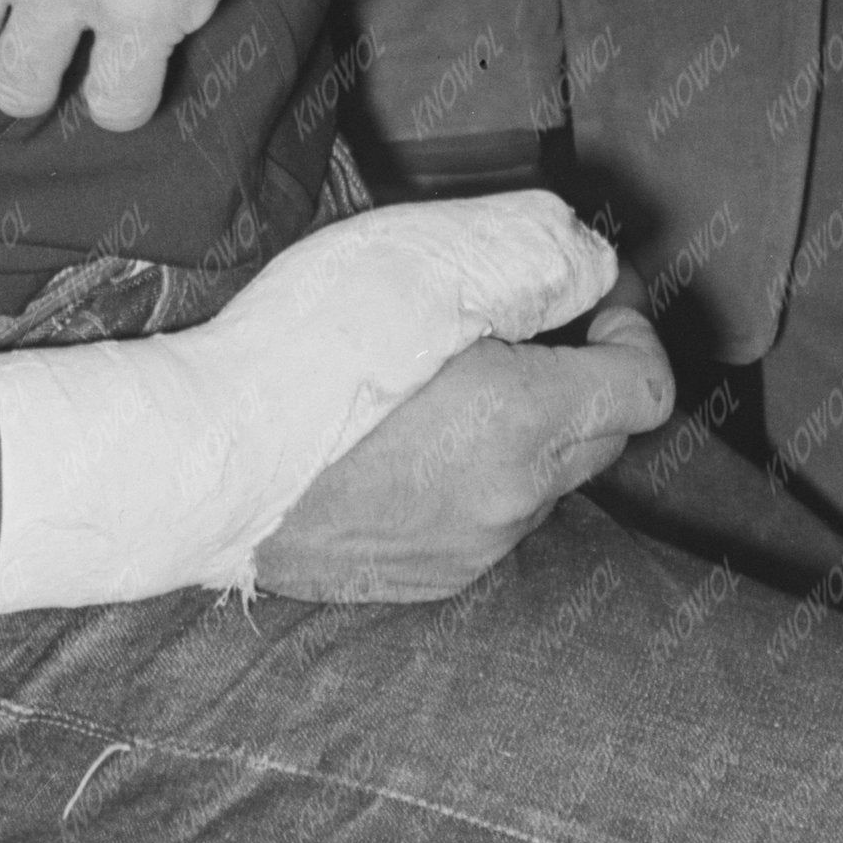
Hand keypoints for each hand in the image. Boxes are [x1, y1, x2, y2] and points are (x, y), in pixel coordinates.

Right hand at [0, 193, 619, 617]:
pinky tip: (398, 442)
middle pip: (599, 436)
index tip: (588, 298)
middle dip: (576, 374)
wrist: (194, 465)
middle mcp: (513, 501)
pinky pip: (480, 520)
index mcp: (528, 424)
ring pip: (537, 481)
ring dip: (518, 430)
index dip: (630, 330)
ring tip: (434, 385)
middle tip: (504, 327)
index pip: (648, 390)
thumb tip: (596, 274)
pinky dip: (468, 476)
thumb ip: (535, 263)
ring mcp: (468, 550)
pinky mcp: (422, 579)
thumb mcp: (420, 266)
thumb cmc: (297, 354)